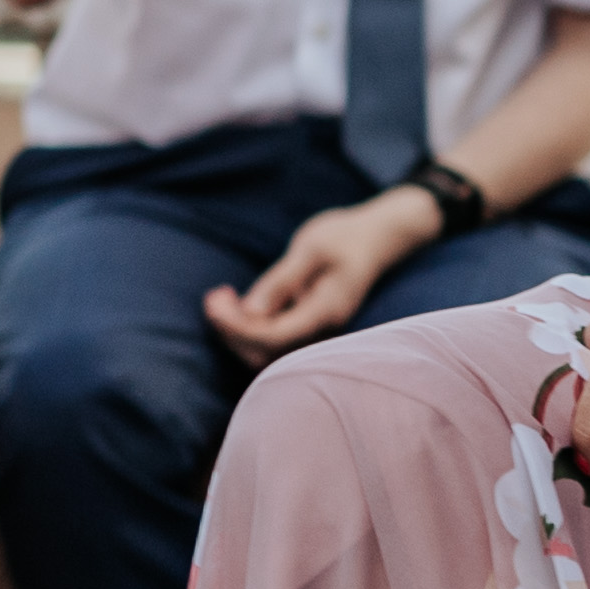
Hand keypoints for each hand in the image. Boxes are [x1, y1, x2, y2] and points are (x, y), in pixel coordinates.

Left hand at [207, 189, 438, 364]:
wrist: (377, 237)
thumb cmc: (345, 236)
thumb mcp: (311, 249)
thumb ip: (281, 281)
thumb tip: (250, 312)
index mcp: (325, 310)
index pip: (272, 337)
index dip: (236, 326)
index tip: (212, 302)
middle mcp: (323, 329)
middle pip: (267, 351)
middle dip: (233, 330)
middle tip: (214, 296)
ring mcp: (317, 330)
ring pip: (268, 350)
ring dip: (238, 329)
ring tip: (220, 297)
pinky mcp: (309, 325)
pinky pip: (274, 339)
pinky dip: (250, 326)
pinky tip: (236, 302)